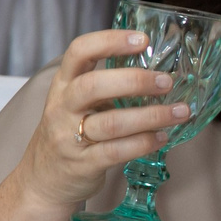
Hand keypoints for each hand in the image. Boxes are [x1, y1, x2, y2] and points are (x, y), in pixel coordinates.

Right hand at [16, 27, 189, 211]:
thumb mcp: (75, 103)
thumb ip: (104, 86)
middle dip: (134, 81)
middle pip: (92, 85)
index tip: (142, 40)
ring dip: (151, 116)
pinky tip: (162, 137)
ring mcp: (68, 137)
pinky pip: (116, 151)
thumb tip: (157, 69)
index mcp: (63, 85)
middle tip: (166, 82)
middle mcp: (62, 108)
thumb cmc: (68, 134)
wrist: (41, 180)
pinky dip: (144, 143)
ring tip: (180, 112)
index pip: (79, 52)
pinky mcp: (82, 164)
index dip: (109, 41)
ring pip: (111, 122)